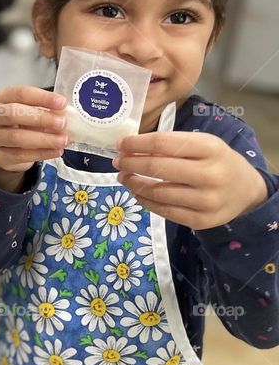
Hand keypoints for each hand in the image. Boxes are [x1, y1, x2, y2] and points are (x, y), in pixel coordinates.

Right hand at [0, 87, 68, 180]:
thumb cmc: (23, 125)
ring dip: (43, 139)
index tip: (61, 103)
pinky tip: (55, 151)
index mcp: (3, 99)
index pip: (21, 93)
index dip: (42, 97)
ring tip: (62, 140)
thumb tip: (68, 115)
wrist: (9, 149)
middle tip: (62, 123)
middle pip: (13, 113)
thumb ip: (47, 111)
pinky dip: (41, 153)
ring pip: (15, 137)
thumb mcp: (33, 113)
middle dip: (40, 118)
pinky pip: (19, 155)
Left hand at [113, 131, 267, 229]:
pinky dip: (145, 201)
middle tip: (118, 162)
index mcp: (211, 148)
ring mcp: (207, 200)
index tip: (120, 144)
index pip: (163, 143)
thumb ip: (171, 145)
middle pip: (157, 168)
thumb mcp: (202, 145)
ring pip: (157, 192)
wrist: (247, 191)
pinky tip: (137, 193)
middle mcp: (211, 174)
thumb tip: (129, 148)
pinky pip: (164, 211)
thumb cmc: (217, 162)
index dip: (136, 144)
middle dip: (130, 164)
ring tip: (125, 177)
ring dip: (134, 184)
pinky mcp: (201, 220)